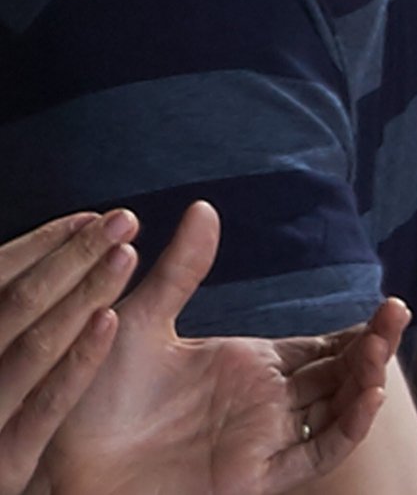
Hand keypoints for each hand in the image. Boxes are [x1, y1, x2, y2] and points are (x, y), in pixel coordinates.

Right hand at [0, 211, 141, 494]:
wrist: (38, 492)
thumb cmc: (23, 413)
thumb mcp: (26, 347)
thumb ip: (51, 296)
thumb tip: (136, 233)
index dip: (40, 247)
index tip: (90, 217)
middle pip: (15, 307)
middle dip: (69, 259)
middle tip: (121, 221)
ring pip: (29, 349)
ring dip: (79, 296)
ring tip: (125, 255)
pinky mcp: (7, 465)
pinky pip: (40, 410)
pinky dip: (74, 361)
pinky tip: (109, 320)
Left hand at [32, 200, 408, 494]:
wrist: (59, 461)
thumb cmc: (92, 396)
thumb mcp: (140, 321)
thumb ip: (181, 269)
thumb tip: (206, 206)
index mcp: (248, 366)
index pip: (322, 349)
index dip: (358, 330)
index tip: (387, 302)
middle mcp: (263, 403)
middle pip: (339, 375)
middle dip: (374, 346)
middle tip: (397, 311)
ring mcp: (260, 441)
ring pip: (334, 411)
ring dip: (366, 381)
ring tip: (385, 344)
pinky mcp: (250, 477)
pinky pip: (313, 455)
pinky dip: (346, 429)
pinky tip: (366, 395)